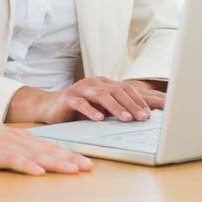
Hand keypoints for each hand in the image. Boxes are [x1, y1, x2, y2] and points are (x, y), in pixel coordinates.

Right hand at [0, 102, 92, 175]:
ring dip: (56, 163)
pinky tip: (39, 173)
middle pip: (48, 151)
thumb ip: (19, 151)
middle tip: (89, 167)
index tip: (86, 163)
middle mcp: (17, 140)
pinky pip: (13, 161)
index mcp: (21, 138)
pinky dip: (27, 166)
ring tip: (72, 170)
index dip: (69, 155)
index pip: (50, 147)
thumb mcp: (1, 143)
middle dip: (70, 159)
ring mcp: (6, 146)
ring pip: (36, 155)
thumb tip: (38, 162)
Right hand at [6, 76, 165, 124]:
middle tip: (143, 118)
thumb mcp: (101, 109)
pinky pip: (81, 103)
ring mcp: (81, 88)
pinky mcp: (68, 97)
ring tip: (126, 119)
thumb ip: (117, 110)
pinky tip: (99, 119)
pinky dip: (91, 111)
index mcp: (105, 83)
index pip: (126, 89)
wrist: (50, 107)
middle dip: (132, 105)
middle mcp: (94, 82)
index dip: (140, 100)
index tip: (152, 113)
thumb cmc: (79, 110)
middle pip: (117, 91)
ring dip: (116, 108)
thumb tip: (142, 117)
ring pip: (101, 96)